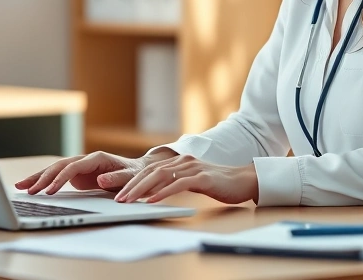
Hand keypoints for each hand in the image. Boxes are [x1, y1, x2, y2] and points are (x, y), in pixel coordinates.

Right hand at [15, 149, 176, 194]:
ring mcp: (79, 166)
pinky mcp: (76, 175)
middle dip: (42, 177)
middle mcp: (85, 159)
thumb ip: (117, 179)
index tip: (49, 190)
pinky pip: (56, 176)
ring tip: (19, 187)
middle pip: (59, 166)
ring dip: (37, 177)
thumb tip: (101, 180)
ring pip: (54, 169)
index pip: (73, 167)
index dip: (60, 178)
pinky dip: (43, 181)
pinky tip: (29, 187)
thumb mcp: (131, 177)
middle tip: (28, 190)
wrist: (137, 171)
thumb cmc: (136, 175)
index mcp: (96, 158)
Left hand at [114, 155, 258, 204]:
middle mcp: (183, 161)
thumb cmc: (218, 183)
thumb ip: (175, 182)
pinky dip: (162, 193)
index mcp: (179, 161)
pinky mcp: (202, 177)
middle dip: (132, 185)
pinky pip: (177, 184)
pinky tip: (151, 201)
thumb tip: (152, 193)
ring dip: (141, 189)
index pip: (149, 169)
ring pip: (160, 176)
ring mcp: (192, 167)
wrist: (244, 181)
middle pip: (150, 170)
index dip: (133, 180)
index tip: (119, 192)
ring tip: (129, 200)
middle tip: (118, 198)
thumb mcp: (192, 181)